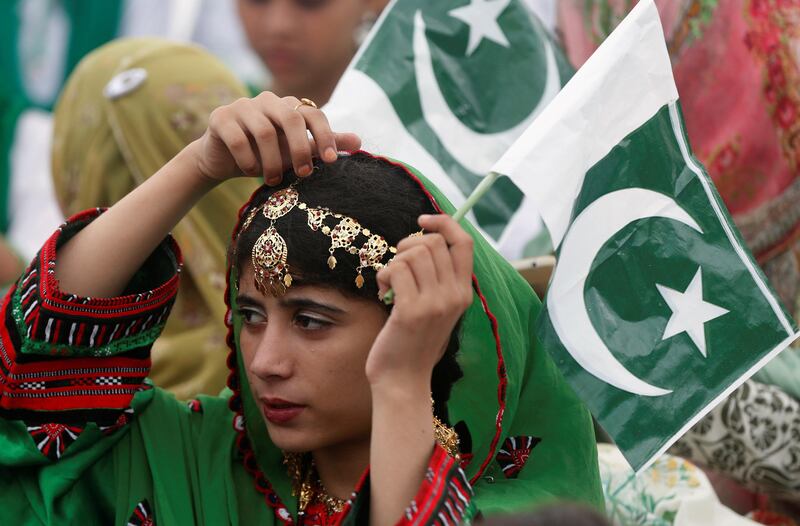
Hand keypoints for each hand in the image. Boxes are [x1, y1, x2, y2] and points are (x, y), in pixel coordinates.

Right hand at [192, 92, 360, 184]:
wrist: (223, 160)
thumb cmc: (266, 154)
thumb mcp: (297, 151)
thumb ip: (323, 144)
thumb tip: (359, 141)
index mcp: (289, 106)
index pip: (313, 113)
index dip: (325, 135)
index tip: (331, 161)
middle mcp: (267, 101)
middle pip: (291, 118)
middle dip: (300, 150)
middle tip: (303, 175)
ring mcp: (242, 106)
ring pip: (264, 131)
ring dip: (272, 161)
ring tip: (273, 180)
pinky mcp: (220, 117)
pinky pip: (237, 138)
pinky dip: (247, 159)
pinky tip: (250, 171)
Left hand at [367, 214, 473, 387]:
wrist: (403, 380)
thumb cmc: (412, 340)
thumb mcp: (435, 307)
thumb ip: (436, 277)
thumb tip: (423, 238)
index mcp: (464, 292)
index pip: (464, 241)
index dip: (444, 222)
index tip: (422, 220)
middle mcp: (454, 296)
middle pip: (433, 242)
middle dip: (407, 244)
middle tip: (396, 265)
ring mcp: (435, 303)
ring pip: (412, 253)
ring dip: (393, 262)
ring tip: (388, 282)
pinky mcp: (411, 311)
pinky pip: (396, 269)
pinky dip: (383, 275)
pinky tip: (382, 292)